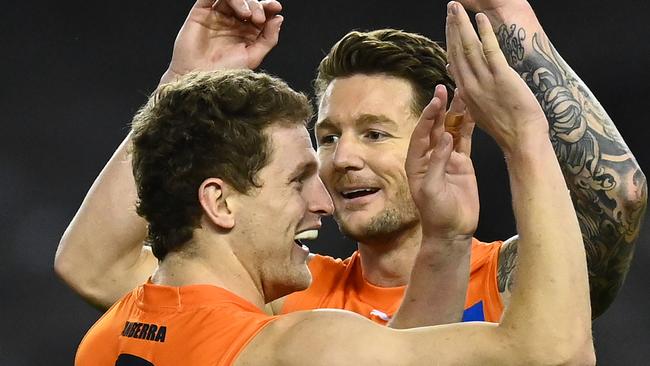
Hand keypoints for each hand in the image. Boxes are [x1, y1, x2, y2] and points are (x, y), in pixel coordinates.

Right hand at [161, 0, 282, 83]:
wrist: (200, 80)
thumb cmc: (225, 73)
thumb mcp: (253, 57)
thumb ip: (268, 38)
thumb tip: (279, 18)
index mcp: (247, 32)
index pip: (261, 13)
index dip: (269, 7)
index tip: (276, 8)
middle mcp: (233, 22)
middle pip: (249, 2)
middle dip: (257, 6)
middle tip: (259, 19)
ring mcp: (217, 16)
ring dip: (243, 1)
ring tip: (248, 14)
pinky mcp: (201, 12)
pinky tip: (235, 4)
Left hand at [405, 85, 478, 239]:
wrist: (452, 231)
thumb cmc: (436, 214)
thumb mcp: (432, 189)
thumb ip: (439, 163)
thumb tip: (447, 138)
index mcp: (417, 162)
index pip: (422, 134)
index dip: (428, 117)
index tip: (435, 102)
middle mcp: (431, 157)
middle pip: (436, 127)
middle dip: (440, 108)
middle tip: (445, 88)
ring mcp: (448, 159)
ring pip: (452, 130)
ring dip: (455, 113)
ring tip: (462, 92)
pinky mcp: (463, 164)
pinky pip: (465, 141)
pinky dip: (468, 126)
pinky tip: (473, 111)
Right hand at [445, 1, 546, 152]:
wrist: (521, 139)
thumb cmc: (506, 126)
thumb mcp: (480, 110)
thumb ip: (469, 92)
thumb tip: (459, 77)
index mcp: (466, 92)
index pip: (453, 61)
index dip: (449, 40)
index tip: (448, 25)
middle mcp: (470, 85)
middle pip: (457, 50)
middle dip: (452, 27)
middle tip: (450, 8)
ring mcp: (485, 81)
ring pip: (468, 48)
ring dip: (462, 25)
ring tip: (457, 8)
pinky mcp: (501, 78)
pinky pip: (490, 51)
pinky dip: (484, 32)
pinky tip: (479, 18)